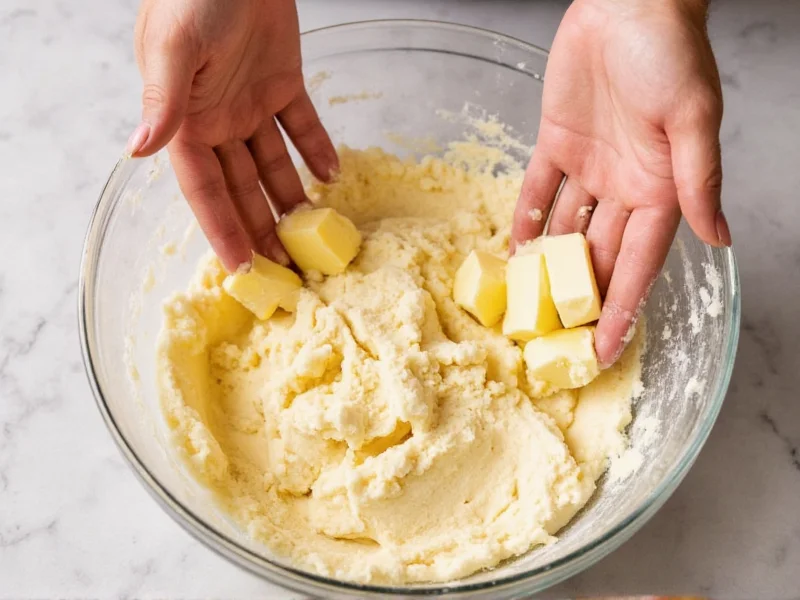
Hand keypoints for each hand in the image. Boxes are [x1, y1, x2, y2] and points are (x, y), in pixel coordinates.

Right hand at [128, 0, 337, 270]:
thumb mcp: (175, 49)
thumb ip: (162, 102)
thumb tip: (139, 152)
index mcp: (186, 122)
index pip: (205, 191)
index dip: (222, 230)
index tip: (243, 269)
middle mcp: (217, 121)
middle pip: (242, 189)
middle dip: (262, 230)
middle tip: (288, 271)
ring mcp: (250, 104)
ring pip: (272, 166)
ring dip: (291, 200)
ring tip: (315, 237)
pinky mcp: (282, 83)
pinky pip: (301, 126)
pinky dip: (316, 150)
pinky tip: (332, 177)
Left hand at [511, 0, 728, 366]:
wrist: (630, 2)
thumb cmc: (670, 53)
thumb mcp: (694, 120)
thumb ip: (699, 182)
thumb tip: (719, 240)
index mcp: (661, 189)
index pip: (638, 265)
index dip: (622, 309)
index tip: (606, 351)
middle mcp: (625, 187)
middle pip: (598, 257)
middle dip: (581, 300)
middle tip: (555, 341)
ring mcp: (590, 168)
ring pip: (566, 230)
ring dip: (548, 267)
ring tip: (526, 306)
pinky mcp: (558, 144)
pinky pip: (539, 190)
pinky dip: (527, 219)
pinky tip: (515, 251)